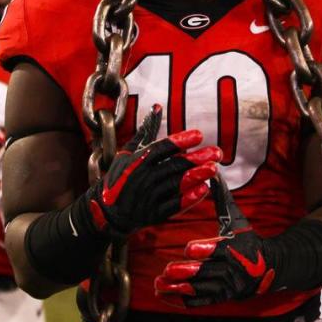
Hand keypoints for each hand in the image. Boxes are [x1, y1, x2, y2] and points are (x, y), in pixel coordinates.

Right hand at [85, 105, 221, 236]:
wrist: (105, 211)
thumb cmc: (118, 177)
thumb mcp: (127, 152)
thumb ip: (145, 131)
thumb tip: (158, 107)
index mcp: (137, 161)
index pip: (162, 148)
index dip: (181, 141)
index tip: (199, 135)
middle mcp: (143, 178)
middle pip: (173, 166)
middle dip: (196, 159)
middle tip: (216, 152)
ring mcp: (148, 197)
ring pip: (176, 185)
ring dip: (196, 177)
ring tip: (213, 168)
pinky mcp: (153, 214)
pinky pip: (173, 206)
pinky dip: (188, 199)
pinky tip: (203, 190)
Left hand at [155, 174, 274, 307]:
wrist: (267, 267)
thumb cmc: (246, 237)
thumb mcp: (236, 217)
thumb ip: (221, 196)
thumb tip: (212, 171)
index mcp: (233, 247)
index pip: (218, 250)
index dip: (204, 250)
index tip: (188, 249)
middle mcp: (229, 269)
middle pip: (206, 273)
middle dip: (186, 273)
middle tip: (167, 270)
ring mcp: (225, 286)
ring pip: (200, 290)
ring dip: (178, 289)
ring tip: (159, 284)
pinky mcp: (220, 298)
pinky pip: (200, 302)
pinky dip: (181, 301)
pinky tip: (164, 296)